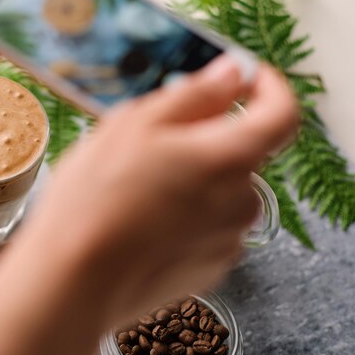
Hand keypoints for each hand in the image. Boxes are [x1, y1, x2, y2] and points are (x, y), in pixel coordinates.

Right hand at [23, 56, 298, 325]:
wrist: (72, 280)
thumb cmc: (95, 199)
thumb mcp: (135, 124)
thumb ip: (195, 93)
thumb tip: (231, 74)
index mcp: (229, 157)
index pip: (282, 113)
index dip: (268, 86)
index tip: (242, 77)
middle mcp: (240, 201)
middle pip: (239, 153)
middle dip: (203, 139)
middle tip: (148, 142)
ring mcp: (226, 240)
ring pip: (219, 190)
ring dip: (189, 178)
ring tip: (134, 188)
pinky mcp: (207, 268)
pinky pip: (206, 226)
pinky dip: (183, 214)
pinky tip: (139, 220)